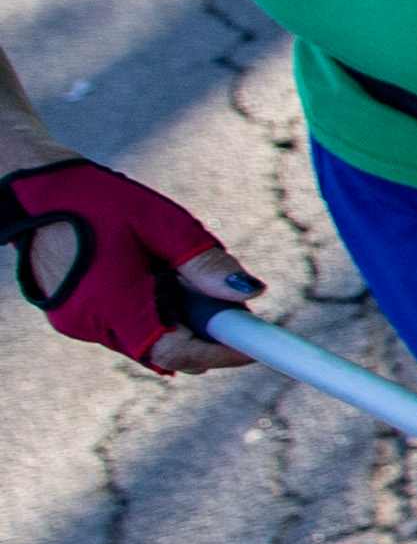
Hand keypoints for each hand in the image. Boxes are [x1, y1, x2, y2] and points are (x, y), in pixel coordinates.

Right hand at [8, 159, 258, 373]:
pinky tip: (153, 278)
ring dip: (175, 320)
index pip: (178, 352)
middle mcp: (91, 326)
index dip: (220, 353)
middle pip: (164, 350)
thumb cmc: (97, 200)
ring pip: (145, 340)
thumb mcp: (161, 224)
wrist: (34, 191)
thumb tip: (249, 292)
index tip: (255, 348)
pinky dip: (150, 313)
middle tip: (228, 304)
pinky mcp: (73, 316)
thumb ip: (203, 262)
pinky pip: (124, 327)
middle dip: (202, 334)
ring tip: (180, 276)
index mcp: (112, 306)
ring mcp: (78, 324)